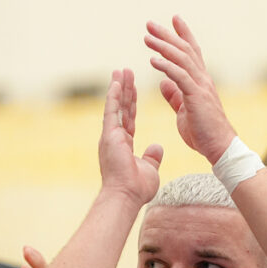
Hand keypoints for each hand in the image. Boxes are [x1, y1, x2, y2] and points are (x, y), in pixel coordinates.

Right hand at [99, 68, 162, 205]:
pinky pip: (112, 112)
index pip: (129, 118)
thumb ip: (152, 157)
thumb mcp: (150, 169)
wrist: (127, 196)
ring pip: (116, 106)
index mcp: (123, 143)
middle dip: (125, 89)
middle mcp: (114, 137)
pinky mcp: (109, 136)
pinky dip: (114, 96)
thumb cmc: (137, 188)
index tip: (133, 88)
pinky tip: (117, 82)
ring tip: (122, 71)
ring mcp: (110, 136)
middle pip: (121, 108)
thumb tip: (157, 147)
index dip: (131, 102)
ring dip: (119, 88)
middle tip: (126, 72)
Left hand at [145, 16, 235, 163]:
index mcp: (200, 82)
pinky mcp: (196, 97)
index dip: (183, 35)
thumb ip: (174, 95)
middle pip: (184, 50)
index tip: (173, 20)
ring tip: (147, 38)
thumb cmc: (204, 133)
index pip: (192, 52)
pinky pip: (180, 76)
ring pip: (181, 59)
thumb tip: (163, 82)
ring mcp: (201, 87)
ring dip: (163, 46)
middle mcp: (202, 79)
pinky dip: (166, 66)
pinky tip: (153, 61)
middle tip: (150, 24)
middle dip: (167, 35)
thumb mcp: (184, 111)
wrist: (220, 148)